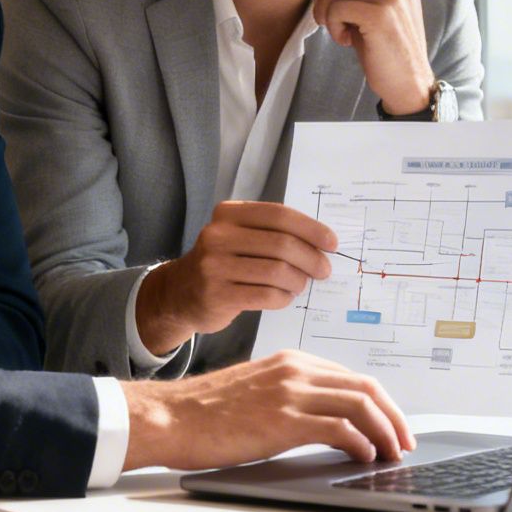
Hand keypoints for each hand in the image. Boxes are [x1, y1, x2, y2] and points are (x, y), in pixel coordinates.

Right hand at [122, 349, 413, 469]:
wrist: (169, 417)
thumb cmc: (203, 412)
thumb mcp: (256, 392)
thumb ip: (290, 397)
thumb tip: (326, 423)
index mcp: (291, 362)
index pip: (352, 377)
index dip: (380, 403)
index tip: (392, 425)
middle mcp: (295, 370)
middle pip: (366, 386)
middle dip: (393, 417)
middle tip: (404, 442)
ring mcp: (290, 393)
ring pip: (360, 404)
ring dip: (384, 432)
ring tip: (390, 454)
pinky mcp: (283, 420)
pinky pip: (339, 428)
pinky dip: (360, 443)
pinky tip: (363, 457)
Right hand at [137, 201, 336, 355]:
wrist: (179, 293)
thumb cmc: (221, 263)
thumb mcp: (238, 237)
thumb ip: (272, 234)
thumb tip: (322, 244)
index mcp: (228, 214)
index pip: (279, 215)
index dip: (311, 228)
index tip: (332, 243)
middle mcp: (218, 235)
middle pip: (282, 244)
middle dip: (311, 258)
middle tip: (323, 270)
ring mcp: (215, 266)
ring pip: (277, 271)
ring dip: (298, 280)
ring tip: (300, 285)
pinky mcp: (217, 295)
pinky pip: (266, 295)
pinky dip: (283, 298)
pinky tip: (284, 297)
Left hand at [312, 0, 433, 115]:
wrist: (407, 82)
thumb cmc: (383, 44)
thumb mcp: (375, 4)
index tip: (344, 11)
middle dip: (326, 0)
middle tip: (336, 25)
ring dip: (328, 15)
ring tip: (343, 32)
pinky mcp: (381, 13)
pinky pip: (336, 7)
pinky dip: (333, 27)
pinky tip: (346, 41)